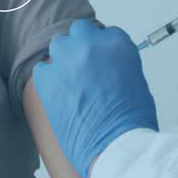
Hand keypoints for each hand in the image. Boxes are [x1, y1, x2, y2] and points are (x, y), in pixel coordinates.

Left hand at [33, 20, 157, 177]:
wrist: (116, 147)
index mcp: (117, 44)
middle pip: (79, 31)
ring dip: (64, 59)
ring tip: (70, 82)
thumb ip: (117, 63)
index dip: (100, 48)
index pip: (104, 32)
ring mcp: (68, 60)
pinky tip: (57, 93)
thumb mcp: (135, 80)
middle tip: (84, 68)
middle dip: (81, 47)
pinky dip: (48, 79)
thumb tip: (103, 65)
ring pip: (59, 45)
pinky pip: (42, 68)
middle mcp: (91, 45)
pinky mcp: (48, 78)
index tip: (98, 60)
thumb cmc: (130, 122)